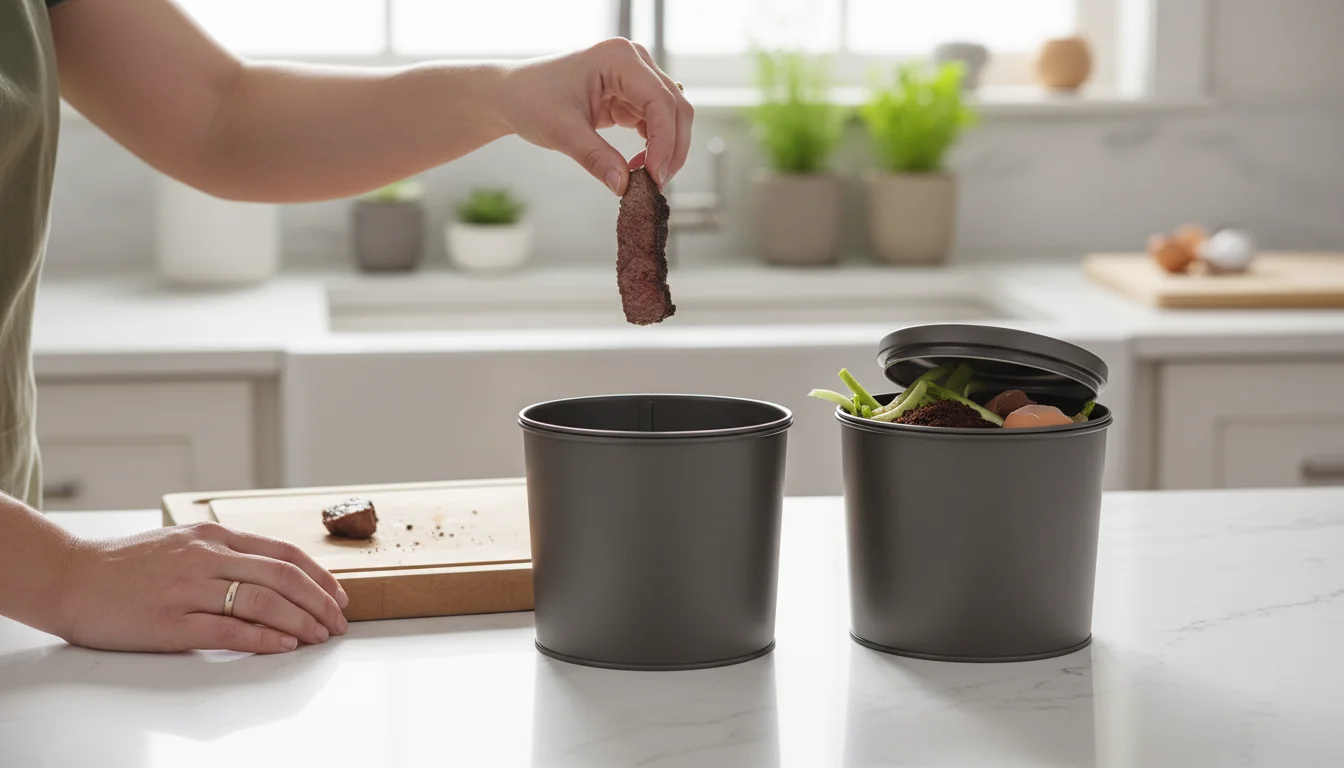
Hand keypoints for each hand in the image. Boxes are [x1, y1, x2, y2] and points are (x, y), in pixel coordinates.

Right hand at [56, 522, 348, 653]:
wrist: (70, 577)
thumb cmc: (125, 564)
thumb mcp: (181, 543)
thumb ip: (222, 553)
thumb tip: (269, 571)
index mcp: (213, 537)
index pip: (283, 554)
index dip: (318, 576)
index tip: (338, 595)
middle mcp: (206, 558)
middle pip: (283, 577)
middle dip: (320, 602)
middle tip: (339, 622)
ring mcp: (189, 589)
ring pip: (263, 602)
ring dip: (300, 621)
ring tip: (319, 636)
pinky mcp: (171, 622)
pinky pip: (230, 630)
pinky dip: (264, 638)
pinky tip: (285, 645)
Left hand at [498, 37, 693, 194]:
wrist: (513, 95)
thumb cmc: (531, 100)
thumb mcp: (562, 131)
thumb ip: (596, 158)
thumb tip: (624, 186)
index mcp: (618, 57)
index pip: (659, 101)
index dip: (665, 141)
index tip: (654, 177)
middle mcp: (634, 61)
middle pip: (675, 107)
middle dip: (671, 149)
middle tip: (656, 185)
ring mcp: (635, 77)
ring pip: (671, 117)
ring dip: (666, 150)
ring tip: (646, 179)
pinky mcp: (632, 95)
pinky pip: (656, 123)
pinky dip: (654, 147)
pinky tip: (638, 167)